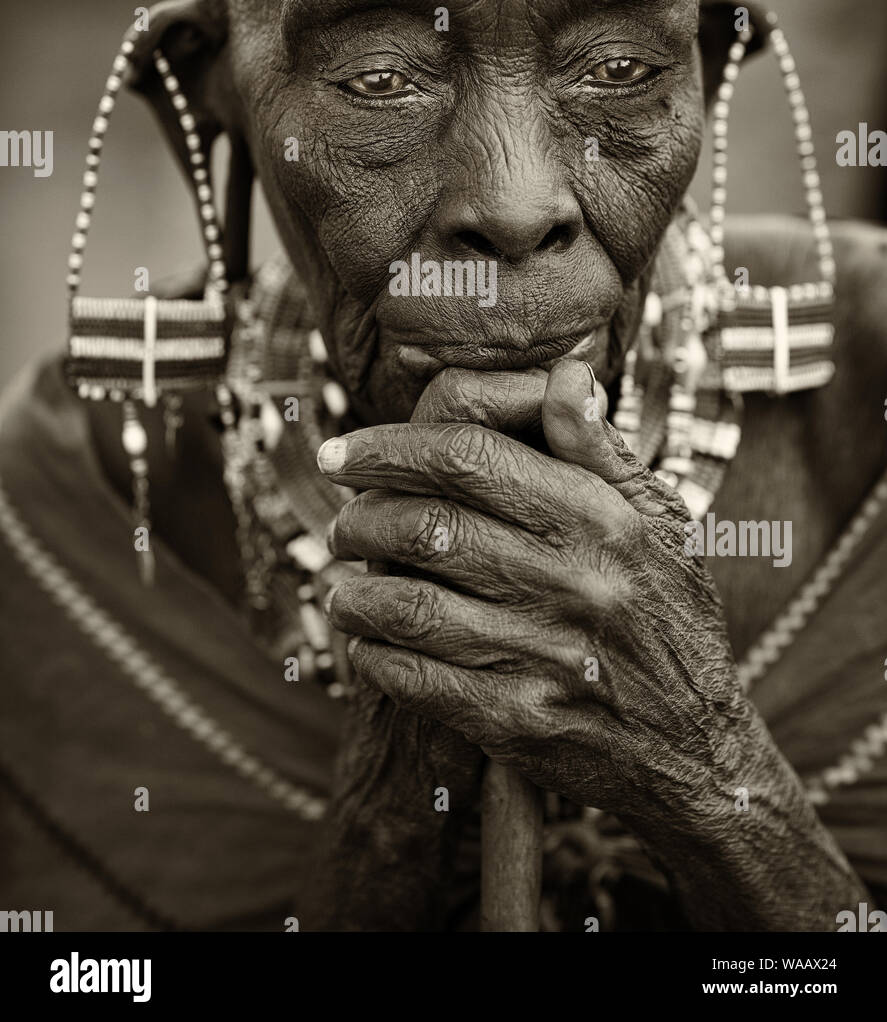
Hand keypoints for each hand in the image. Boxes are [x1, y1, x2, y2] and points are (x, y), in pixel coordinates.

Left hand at [321, 359, 756, 831]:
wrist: (701, 752)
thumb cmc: (670, 619)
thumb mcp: (659, 523)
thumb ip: (599, 450)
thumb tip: (564, 371)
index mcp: (601, 519)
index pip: (469, 457)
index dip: (389, 446)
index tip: (341, 452)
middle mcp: (575, 581)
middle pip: (427, 524)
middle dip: (361, 519)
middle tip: (341, 524)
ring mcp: (546, 654)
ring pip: (410, 605)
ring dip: (356, 592)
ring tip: (341, 586)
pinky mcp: (522, 721)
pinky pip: (418, 679)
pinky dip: (374, 657)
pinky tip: (365, 645)